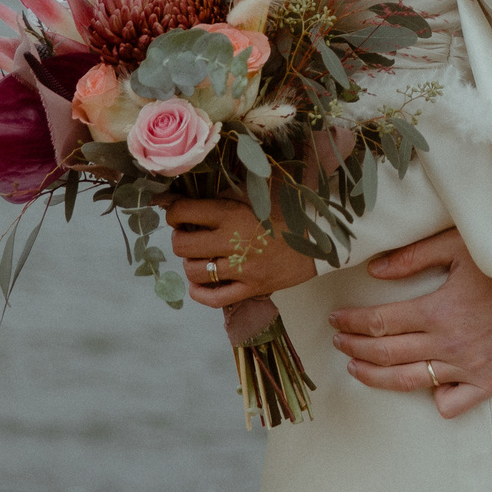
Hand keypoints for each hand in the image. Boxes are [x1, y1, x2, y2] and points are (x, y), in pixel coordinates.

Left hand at [161, 195, 317, 307]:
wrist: (318, 239)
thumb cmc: (284, 213)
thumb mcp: (253, 195)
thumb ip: (219, 193)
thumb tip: (174, 194)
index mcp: (233, 212)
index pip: (183, 212)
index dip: (173, 212)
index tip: (179, 213)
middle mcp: (233, 241)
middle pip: (182, 246)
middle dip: (179, 239)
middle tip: (189, 236)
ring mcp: (242, 269)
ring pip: (194, 272)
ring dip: (190, 264)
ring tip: (200, 257)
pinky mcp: (251, 289)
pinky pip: (213, 299)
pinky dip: (199, 293)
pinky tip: (200, 283)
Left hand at [325, 228, 491, 418]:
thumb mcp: (459, 245)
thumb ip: (413, 257)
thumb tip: (374, 268)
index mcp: (438, 310)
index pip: (379, 322)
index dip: (352, 322)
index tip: (337, 319)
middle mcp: (449, 345)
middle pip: (386, 354)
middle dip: (355, 348)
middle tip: (339, 342)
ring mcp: (469, 369)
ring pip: (409, 382)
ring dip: (377, 377)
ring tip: (358, 369)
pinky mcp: (490, 383)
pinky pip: (453, 404)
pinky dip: (435, 398)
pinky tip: (424, 387)